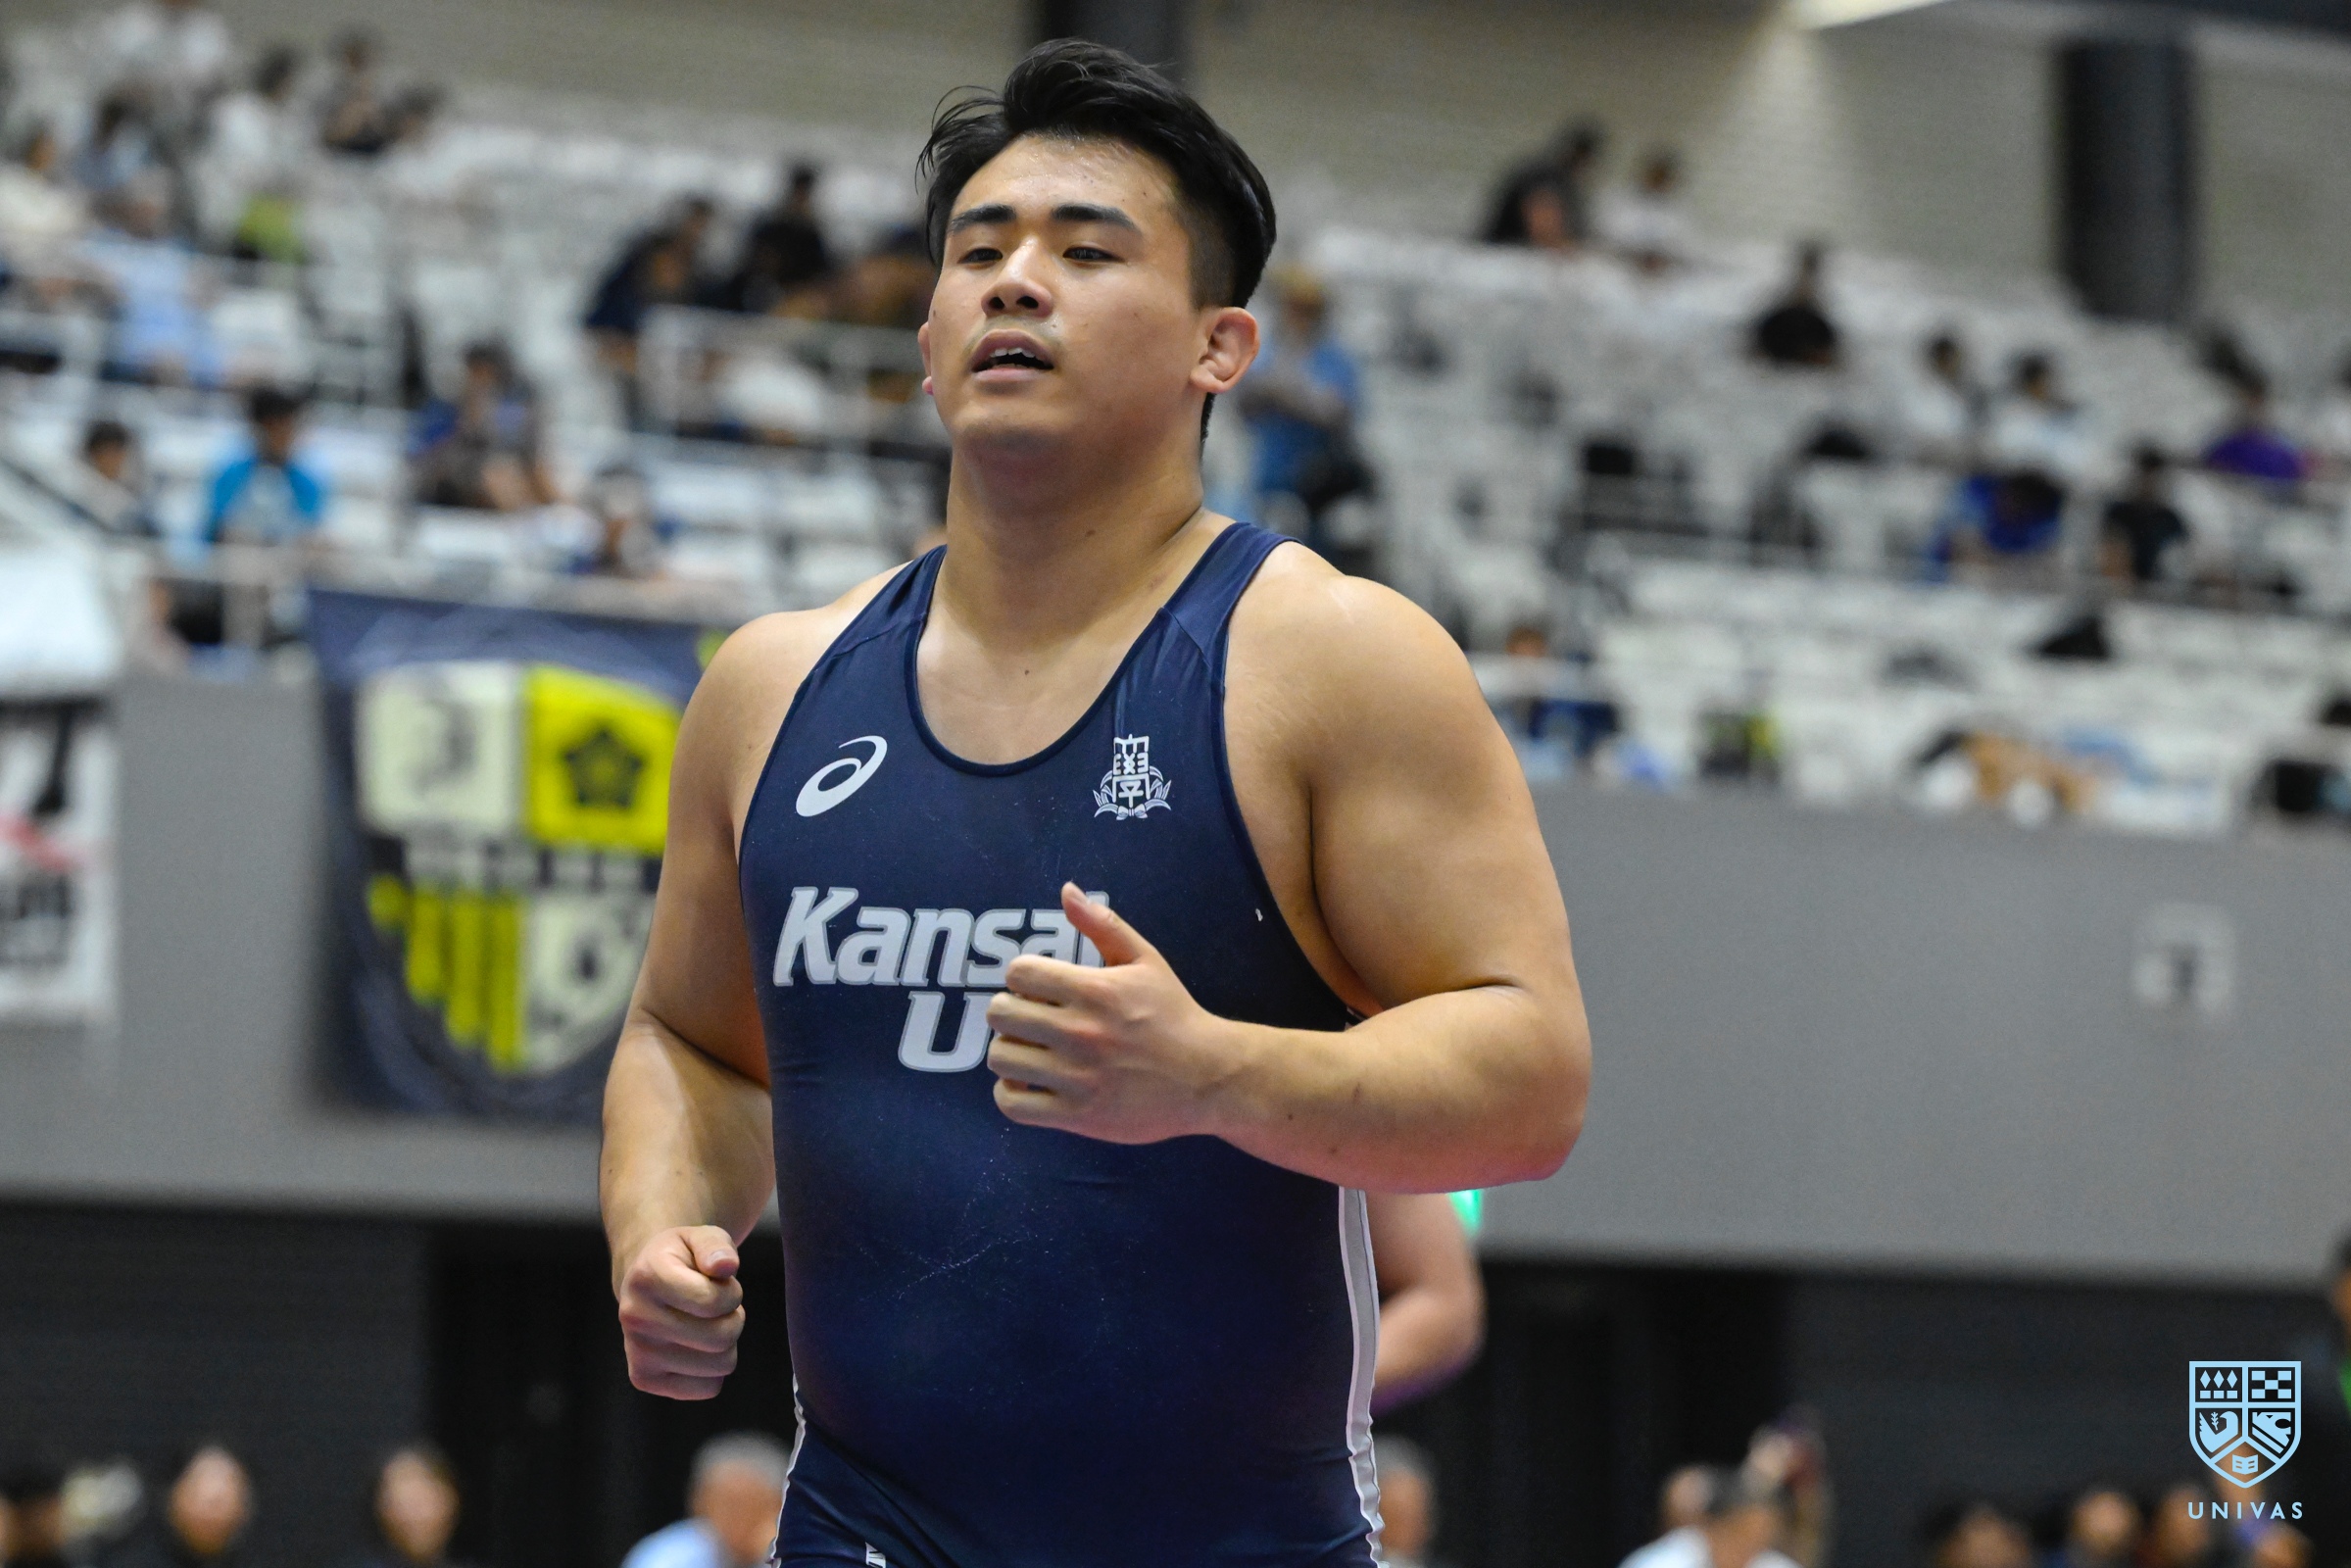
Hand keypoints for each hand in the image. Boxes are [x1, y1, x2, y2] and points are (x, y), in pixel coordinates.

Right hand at [614, 1225, 744, 1398]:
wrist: (646, 1283)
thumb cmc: (683, 1260)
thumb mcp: (701, 1237)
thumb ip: (716, 1245)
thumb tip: (725, 1267)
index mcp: (647, 1277)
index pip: (712, 1302)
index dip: (730, 1293)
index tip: (720, 1284)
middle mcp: (635, 1317)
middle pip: (720, 1338)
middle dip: (733, 1318)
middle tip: (717, 1307)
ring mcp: (637, 1352)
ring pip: (720, 1365)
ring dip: (726, 1343)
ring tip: (706, 1324)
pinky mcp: (644, 1379)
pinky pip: (708, 1387)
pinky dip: (713, 1369)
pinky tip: (696, 1347)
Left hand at [985, 884, 1242, 1143]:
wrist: (1209, 1079)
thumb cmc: (1175, 1015)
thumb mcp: (1146, 961)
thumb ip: (1104, 924)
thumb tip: (1066, 890)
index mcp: (1095, 990)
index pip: (1018, 973)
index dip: (1024, 977)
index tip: (1041, 989)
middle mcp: (1080, 1032)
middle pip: (1000, 1013)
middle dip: (1010, 1012)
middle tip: (1032, 1021)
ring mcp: (1076, 1077)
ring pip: (1001, 1057)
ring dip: (1010, 1051)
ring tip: (1031, 1052)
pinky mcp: (1076, 1116)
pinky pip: (1012, 1103)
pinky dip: (1011, 1092)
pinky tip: (1029, 1083)